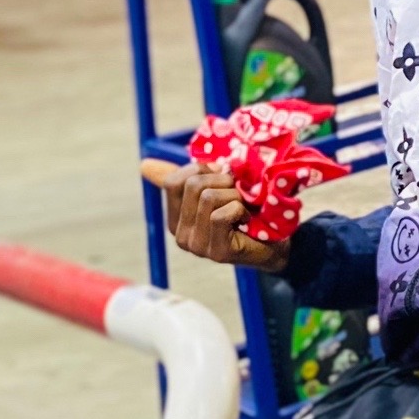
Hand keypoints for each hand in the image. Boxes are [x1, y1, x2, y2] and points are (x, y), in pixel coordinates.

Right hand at [142, 158, 289, 269]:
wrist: (275, 243)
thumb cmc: (245, 214)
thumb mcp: (214, 190)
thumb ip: (184, 178)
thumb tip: (144, 165)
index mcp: (175, 219)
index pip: (174, 181)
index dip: (201, 170)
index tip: (221, 179)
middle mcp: (180, 235)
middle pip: (193, 185)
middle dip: (222, 181)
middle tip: (237, 194)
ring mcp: (197, 246)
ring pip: (209, 198)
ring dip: (234, 195)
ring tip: (242, 207)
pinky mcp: (217, 253)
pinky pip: (223, 215)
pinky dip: (240, 210)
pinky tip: (246, 221)